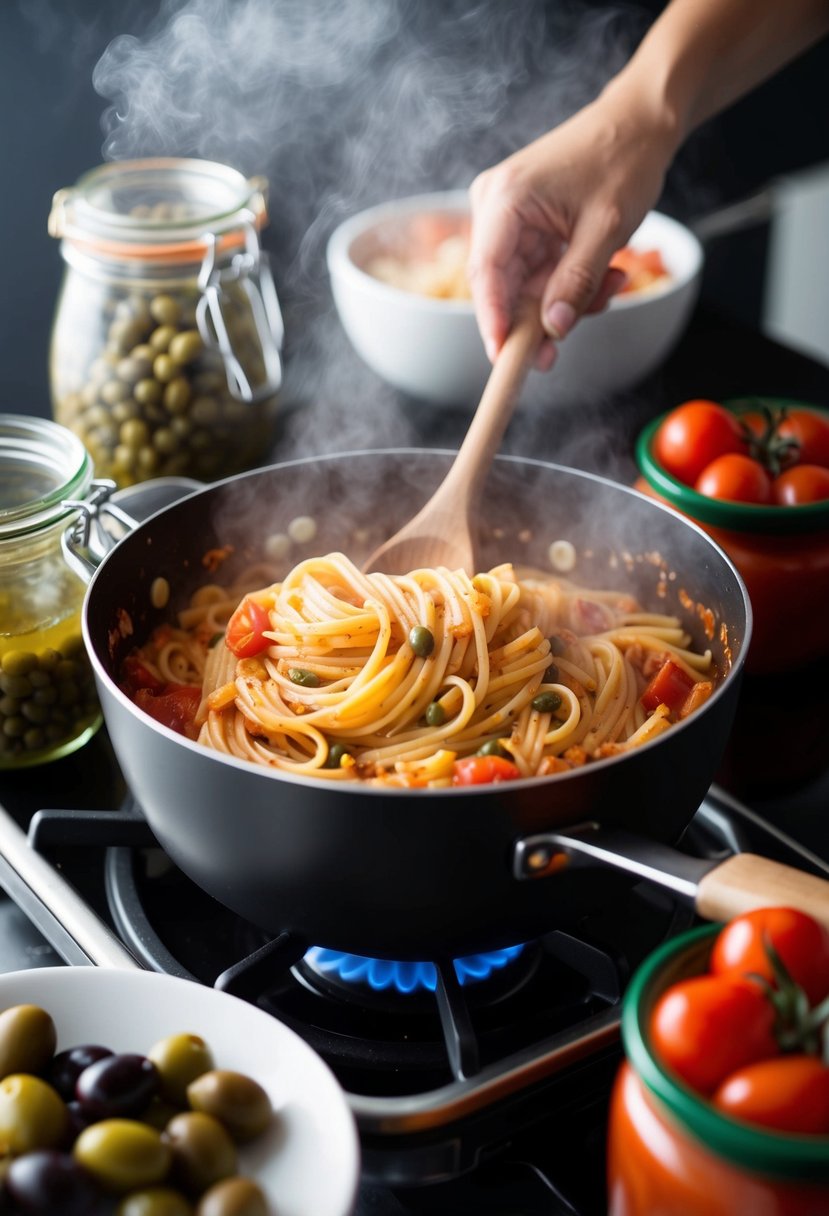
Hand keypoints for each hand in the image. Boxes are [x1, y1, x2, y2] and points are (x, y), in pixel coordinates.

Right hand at [467, 85, 675, 369]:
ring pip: (521, 283)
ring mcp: (506, 215)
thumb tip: (553, 329)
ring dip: (561, 299)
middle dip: (535, 317)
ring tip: (611, 286)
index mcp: (505, 198)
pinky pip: (535, 270)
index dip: (493, 320)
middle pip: (501, 284)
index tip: (502, 356)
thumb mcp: (606, 229)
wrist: (638, 123)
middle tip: (560, 350)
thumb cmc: (623, 162)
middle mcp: (495, 204)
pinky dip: (565, 283)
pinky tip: (603, 275)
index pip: (486, 273)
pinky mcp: (522, 223)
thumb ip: (577, 282)